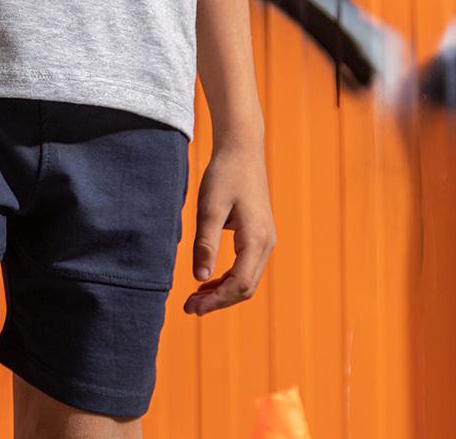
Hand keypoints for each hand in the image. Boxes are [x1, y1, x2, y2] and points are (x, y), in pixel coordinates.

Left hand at [184, 136, 275, 315]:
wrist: (242, 148)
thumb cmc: (225, 174)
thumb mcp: (210, 207)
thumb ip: (205, 243)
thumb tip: (200, 278)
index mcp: (257, 239)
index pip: (239, 284)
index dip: (216, 301)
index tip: (193, 308)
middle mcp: (267, 243)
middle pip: (245, 287)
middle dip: (218, 301)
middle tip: (189, 308)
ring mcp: (266, 239)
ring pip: (246, 279)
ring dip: (222, 291)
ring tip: (195, 298)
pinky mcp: (259, 234)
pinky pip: (246, 266)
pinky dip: (227, 277)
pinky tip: (208, 279)